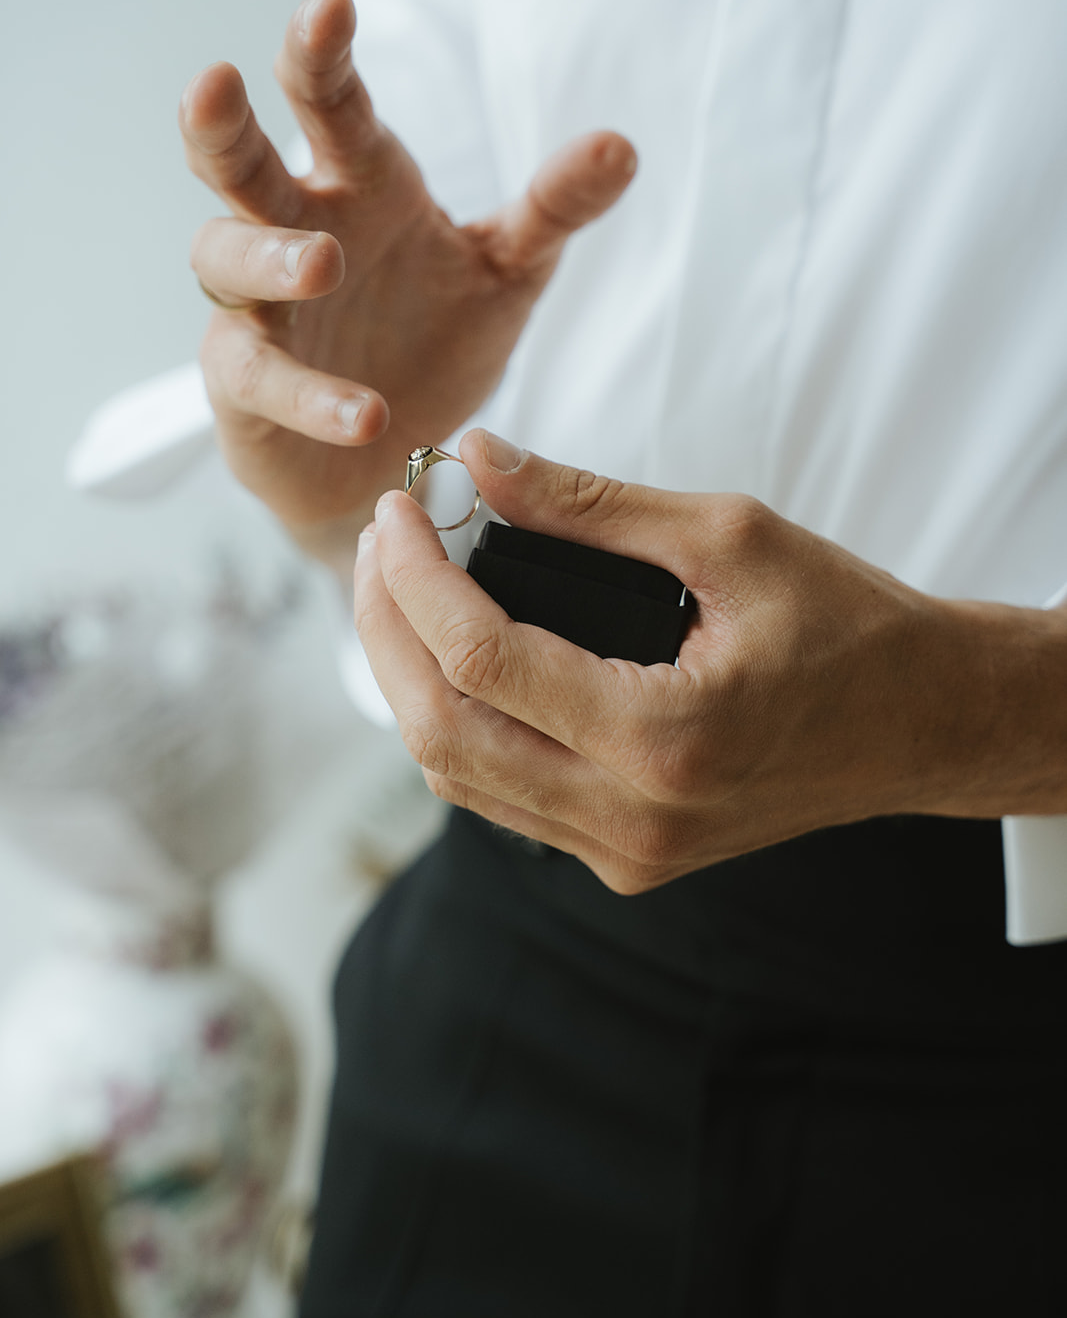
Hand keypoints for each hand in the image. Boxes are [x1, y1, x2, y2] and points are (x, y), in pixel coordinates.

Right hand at [180, 0, 635, 563]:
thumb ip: (552, 209)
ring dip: (266, 256)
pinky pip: (260, 378)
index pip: (329, 104)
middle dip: (220, 123)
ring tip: (321, 262)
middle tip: (216, 81)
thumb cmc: (436, 342)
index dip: (319, 53)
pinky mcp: (247, 386)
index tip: (330, 4)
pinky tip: (366, 413)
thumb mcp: (507, 270)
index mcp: (358, 186)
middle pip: (235, 163)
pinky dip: (309, 394)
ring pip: (224, 260)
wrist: (399, 461)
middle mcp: (295, 231)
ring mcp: (259, 308)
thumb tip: (622, 145)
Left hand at [354, 432, 1066, 892]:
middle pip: (443, 731)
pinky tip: (457, 652)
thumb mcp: (728, 537)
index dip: (417, 576)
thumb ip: (590, 503)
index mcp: (667, 739)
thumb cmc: (850, 626)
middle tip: (379, 545)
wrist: (921, 723)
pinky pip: (502, 796)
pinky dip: (459, 722)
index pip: (482, 660)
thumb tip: (479, 460)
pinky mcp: (624, 857)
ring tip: (403, 586)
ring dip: (410, 678)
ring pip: (458, 775)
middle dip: (387, 628)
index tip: (398, 509)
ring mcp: (625, 853)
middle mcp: (634, 819)